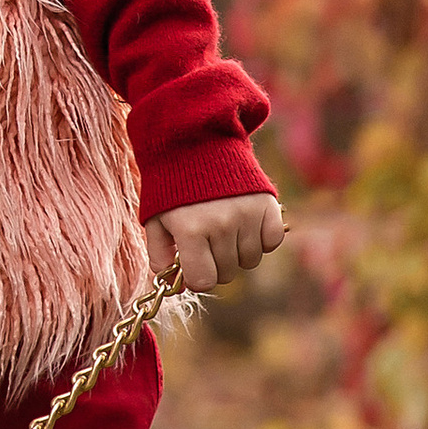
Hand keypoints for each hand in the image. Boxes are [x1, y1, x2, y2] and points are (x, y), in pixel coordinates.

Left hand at [147, 191, 288, 291]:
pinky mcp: (268, 206)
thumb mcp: (156, 219)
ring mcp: (247, 215)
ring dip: (237, 251)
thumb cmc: (172, 186)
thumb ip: (161, 256)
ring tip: (224, 225)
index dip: (197, 277)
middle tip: (207, 239)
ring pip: (249, 261)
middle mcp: (221, 224)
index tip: (193, 264)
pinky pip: (272, 242)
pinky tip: (245, 221)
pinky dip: (261, 238)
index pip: (203, 281)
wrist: (196, 142)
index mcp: (191, 229)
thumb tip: (177, 286)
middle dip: (215, 263)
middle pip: (226, 273)